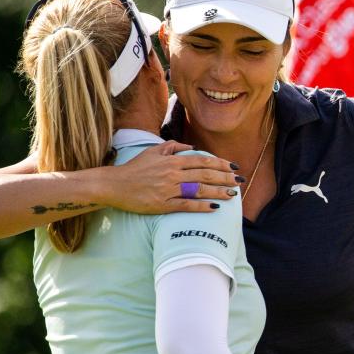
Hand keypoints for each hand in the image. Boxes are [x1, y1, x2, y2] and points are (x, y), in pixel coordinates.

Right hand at [103, 141, 241, 213]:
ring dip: (218, 191)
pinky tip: (215, 207)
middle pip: (205, 174)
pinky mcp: (162, 204)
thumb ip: (173, 146)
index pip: (202, 160)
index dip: (220, 164)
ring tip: (233, 195)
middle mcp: (172, 173)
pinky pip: (186, 205)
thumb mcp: (153, 151)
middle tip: (239, 182)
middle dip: (225, 178)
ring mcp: (168, 189)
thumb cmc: (134, 168)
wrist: (114, 185)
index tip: (233, 167)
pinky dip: (202, 206)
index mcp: (172, 160)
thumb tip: (192, 147)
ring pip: (199, 189)